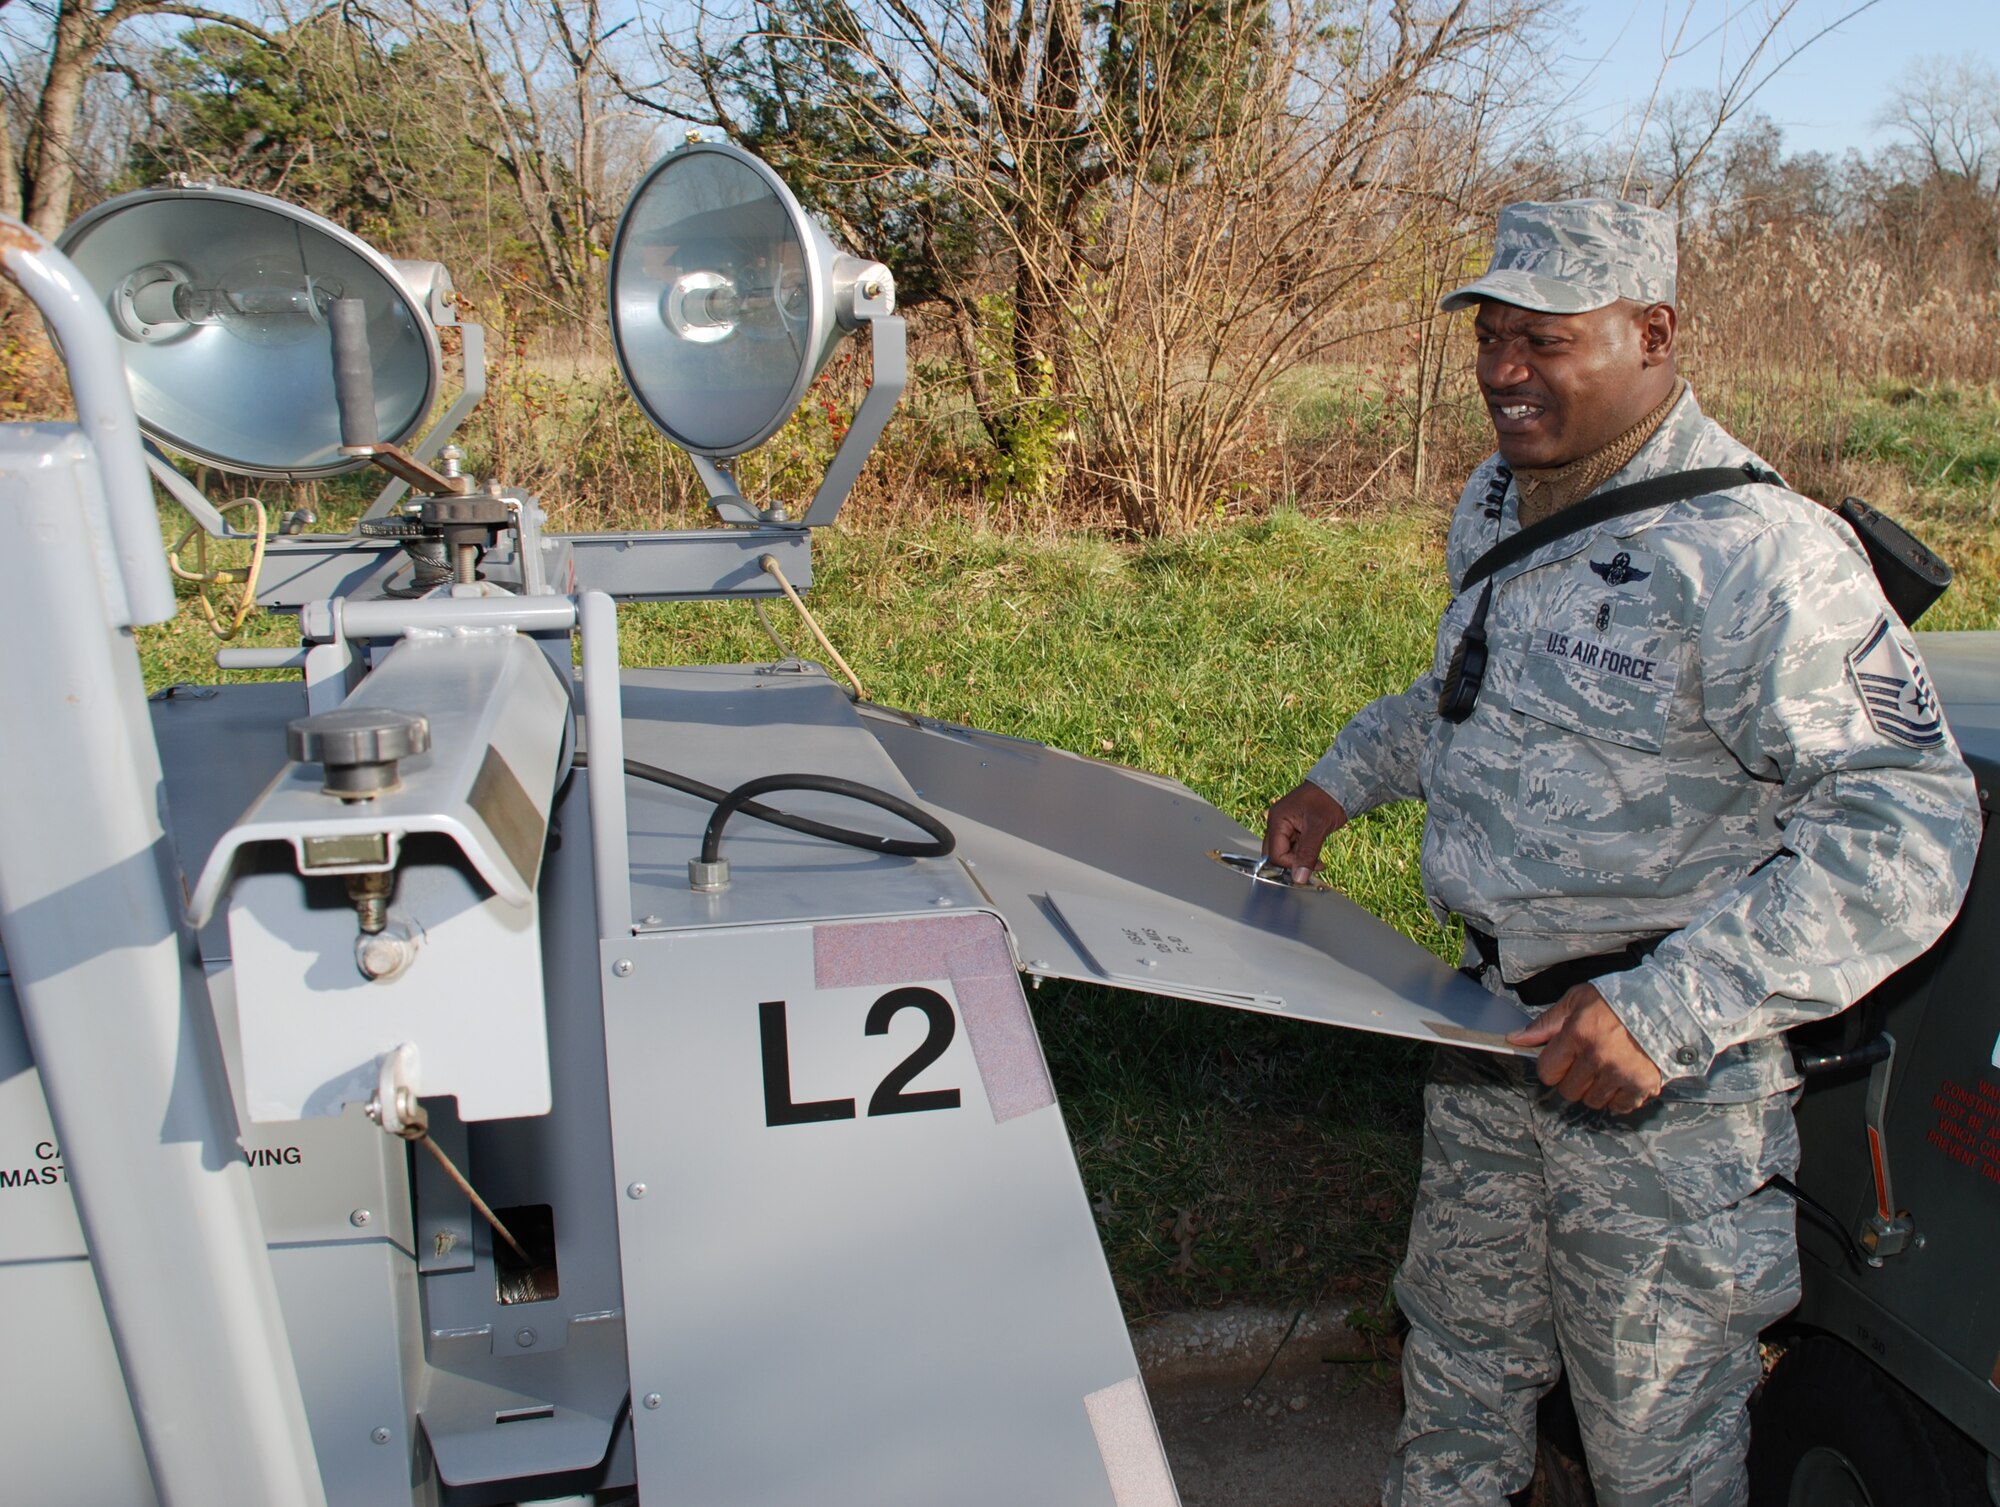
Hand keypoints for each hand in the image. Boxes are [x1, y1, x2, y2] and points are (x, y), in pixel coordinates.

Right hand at [1263, 782, 1347, 883]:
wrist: (1340, 786)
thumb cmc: (1328, 799)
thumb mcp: (1318, 827)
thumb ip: (1307, 853)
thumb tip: (1299, 878)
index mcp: (1277, 820)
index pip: (1274, 854)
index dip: (1290, 865)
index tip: (1309, 867)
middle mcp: (1277, 823)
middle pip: (1275, 855)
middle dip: (1293, 864)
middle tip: (1313, 866)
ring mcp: (1285, 826)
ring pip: (1285, 853)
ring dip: (1300, 861)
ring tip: (1318, 861)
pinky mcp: (1295, 829)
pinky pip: (1293, 848)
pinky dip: (1303, 855)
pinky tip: (1316, 856)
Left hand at [1506, 984, 1663, 1114]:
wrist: (1664, 1004)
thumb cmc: (1618, 1000)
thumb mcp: (1577, 1000)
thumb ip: (1546, 1023)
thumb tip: (1517, 1039)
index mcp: (1578, 1034)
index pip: (1547, 1071)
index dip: (1551, 1067)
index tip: (1561, 1060)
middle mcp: (1598, 1057)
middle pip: (1568, 1090)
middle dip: (1572, 1079)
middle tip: (1585, 1063)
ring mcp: (1621, 1073)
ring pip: (1593, 1101)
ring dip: (1595, 1090)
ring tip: (1606, 1068)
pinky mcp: (1643, 1084)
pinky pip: (1620, 1106)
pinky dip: (1619, 1098)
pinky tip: (1622, 1078)